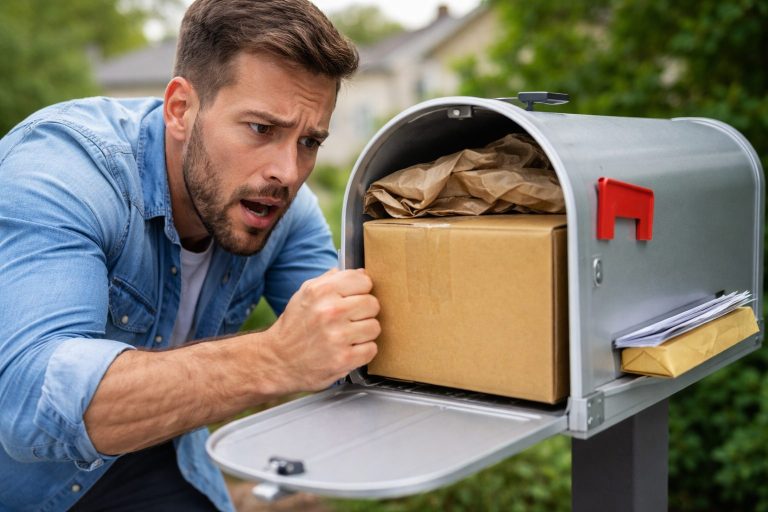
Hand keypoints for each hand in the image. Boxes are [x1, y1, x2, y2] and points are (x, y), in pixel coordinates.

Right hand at [262, 268, 379, 392]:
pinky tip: (349, 349)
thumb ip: (332, 280)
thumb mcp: (305, 294)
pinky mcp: (343, 359)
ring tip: (348, 335)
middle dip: (364, 312)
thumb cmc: (295, 325)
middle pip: (373, 304)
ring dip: (365, 333)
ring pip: (375, 327)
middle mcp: (330, 311)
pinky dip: (363, 351)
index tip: (354, 298)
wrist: (278, 360)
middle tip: (351, 319)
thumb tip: (361, 272)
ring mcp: (338, 336)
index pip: (364, 280)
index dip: (361, 290)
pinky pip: (372, 349)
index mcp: (321, 291)